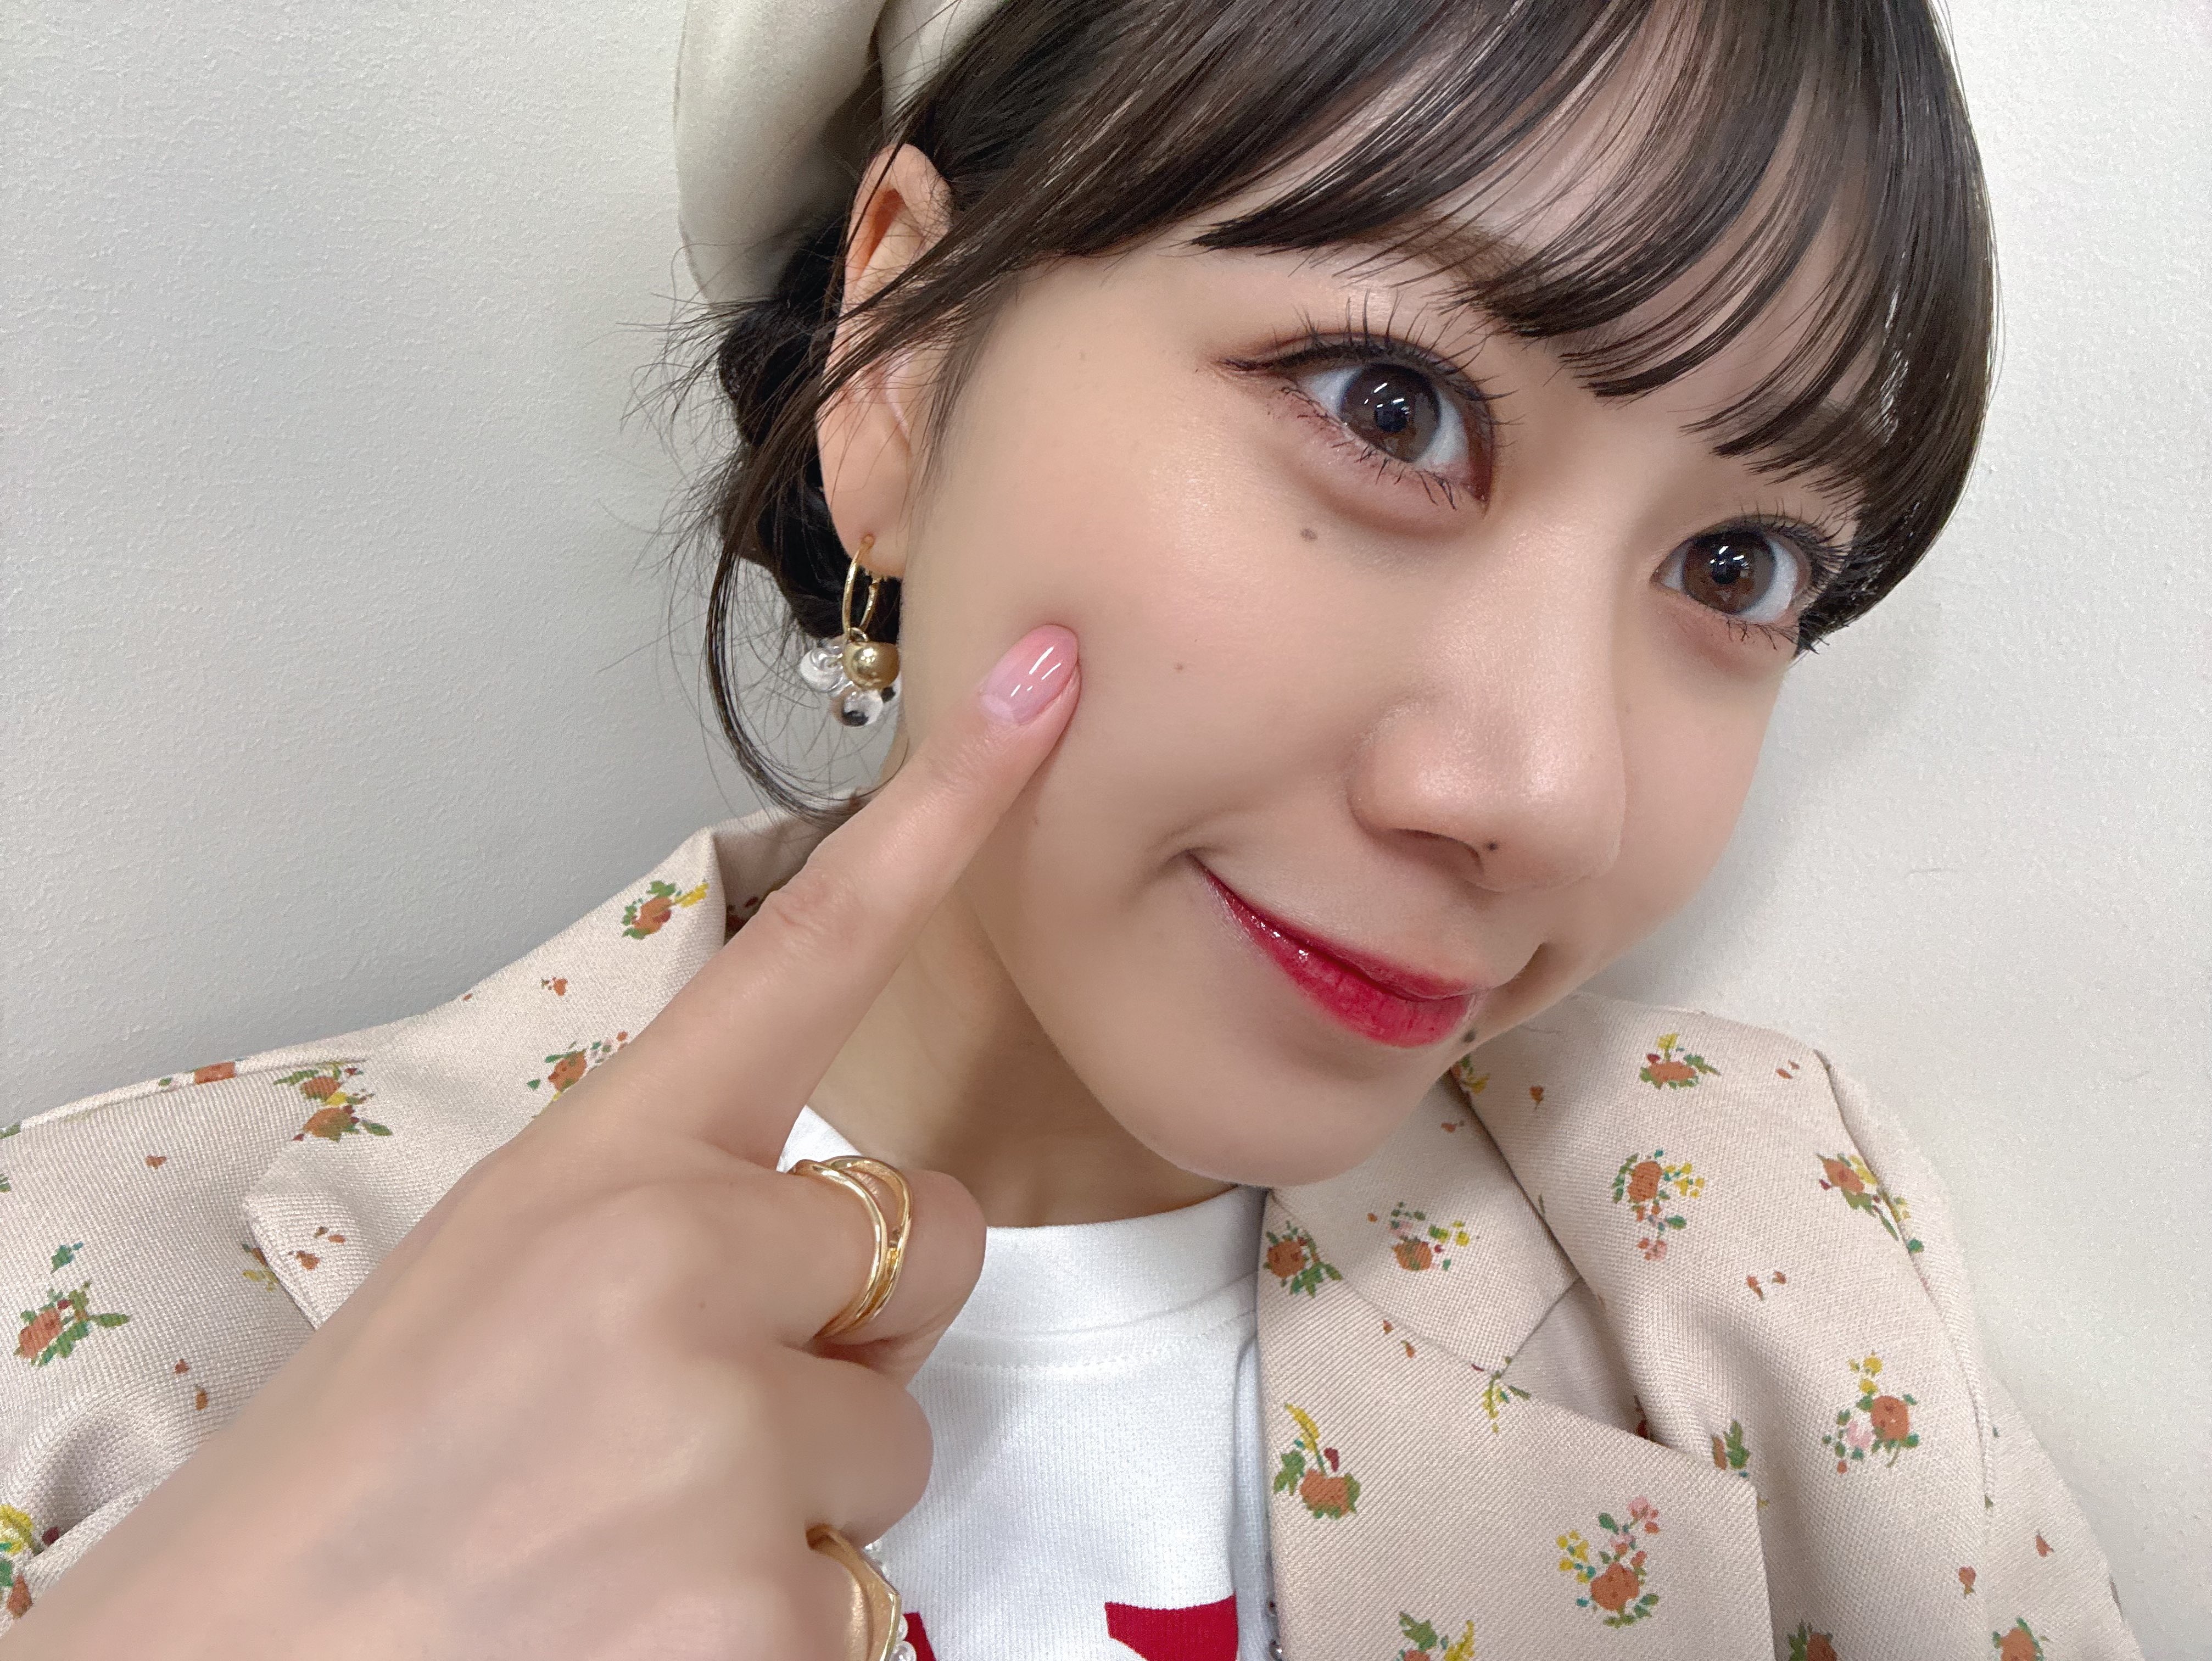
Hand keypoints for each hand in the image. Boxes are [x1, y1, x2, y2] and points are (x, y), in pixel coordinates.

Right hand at [10, 626, 1080, 1660]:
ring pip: (898, 1440)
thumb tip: (837, 1251)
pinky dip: (785, 1632)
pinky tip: (645, 1639)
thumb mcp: (504, 1270)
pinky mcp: (766, 1620)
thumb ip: (675, 1213)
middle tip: (677, 1426)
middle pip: (930, 1249)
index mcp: (606, 1164)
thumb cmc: (367, 1471)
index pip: (816, 947)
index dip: (949, 809)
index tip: (1044, 689)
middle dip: (851, 1336)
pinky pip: (869, 1600)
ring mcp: (728, 1444)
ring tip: (631, 1545)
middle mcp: (682, 1269)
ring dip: (803, 1496)